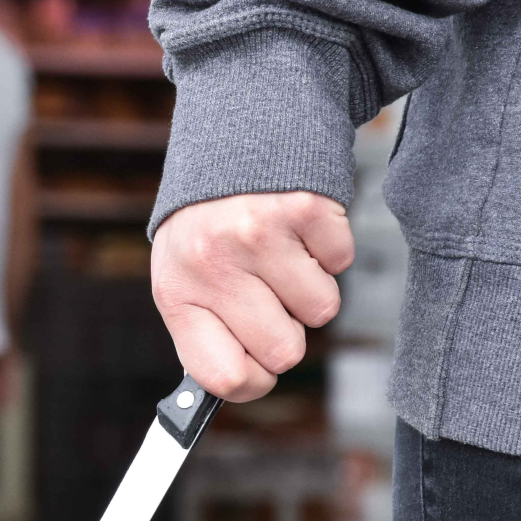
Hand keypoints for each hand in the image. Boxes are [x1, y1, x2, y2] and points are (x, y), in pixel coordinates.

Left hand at [151, 192, 353, 402]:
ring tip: (280, 253)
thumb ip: (207, 331)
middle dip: (288, 329)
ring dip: (310, 287)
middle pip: (284, 352)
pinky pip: (342, 262)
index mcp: (177, 291)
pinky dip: (329, 248)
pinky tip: (297, 228)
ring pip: (322, 310)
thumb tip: (243, 384)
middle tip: (268, 292)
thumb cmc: (207, 225)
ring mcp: (258, 234)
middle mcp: (213, 264)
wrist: (232, 136)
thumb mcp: (183, 275)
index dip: (254, 380)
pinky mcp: (302, 207)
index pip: (224, 376)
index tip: (259, 366)